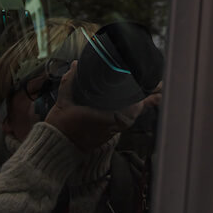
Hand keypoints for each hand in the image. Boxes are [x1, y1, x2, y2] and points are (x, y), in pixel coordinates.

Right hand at [45, 62, 161, 151]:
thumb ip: (70, 81)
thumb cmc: (60, 126)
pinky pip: (121, 125)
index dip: (146, 100)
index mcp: (106, 118)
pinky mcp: (104, 137)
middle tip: (158, 90)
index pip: (133, 109)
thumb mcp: (64, 101)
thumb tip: (75, 65)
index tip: (156, 90)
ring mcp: (108, 134)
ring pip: (129, 120)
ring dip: (137, 109)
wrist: (55, 148)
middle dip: (146, 102)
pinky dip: (127, 116)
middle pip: (135, 113)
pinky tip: (130, 109)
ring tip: (149, 98)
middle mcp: (111, 127)